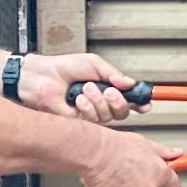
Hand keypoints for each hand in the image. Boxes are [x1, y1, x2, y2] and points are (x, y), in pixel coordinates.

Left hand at [23, 52, 142, 125]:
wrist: (42, 77)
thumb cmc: (63, 68)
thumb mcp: (93, 64)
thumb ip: (113, 74)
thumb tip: (130, 82)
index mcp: (107, 89)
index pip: (129, 99)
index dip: (140, 102)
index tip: (145, 102)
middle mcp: (101, 103)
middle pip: (123, 112)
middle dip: (119, 102)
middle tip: (110, 91)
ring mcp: (91, 114)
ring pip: (108, 116)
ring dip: (98, 100)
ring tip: (85, 88)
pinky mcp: (80, 123)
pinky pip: (93, 120)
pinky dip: (87, 107)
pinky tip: (77, 99)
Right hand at [75, 128, 184, 186]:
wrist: (94, 154)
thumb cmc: (116, 147)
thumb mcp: (145, 144)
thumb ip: (163, 153)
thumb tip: (175, 154)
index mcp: (159, 176)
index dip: (168, 182)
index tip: (164, 178)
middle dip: (147, 185)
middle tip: (134, 171)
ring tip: (120, 174)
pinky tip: (112, 182)